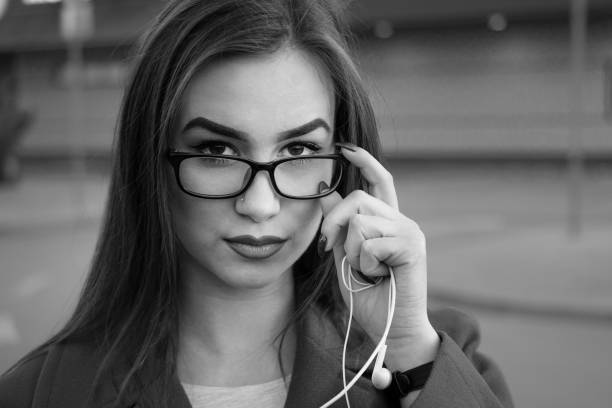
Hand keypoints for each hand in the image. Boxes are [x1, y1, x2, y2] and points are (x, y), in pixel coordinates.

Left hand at [319, 143, 438, 369]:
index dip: (363, 161)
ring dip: (353, 252)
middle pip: (358, 198)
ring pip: (361, 221)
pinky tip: (379, 276)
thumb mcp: (345, 256)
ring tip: (368, 271)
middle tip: (331, 249)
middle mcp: (401, 221)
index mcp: (386, 222)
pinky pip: (370, 242)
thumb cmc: (368, 297)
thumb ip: (338, 226)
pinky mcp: (412, 246)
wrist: (391, 330)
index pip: (379, 181)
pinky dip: (365, 264)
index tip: (344, 147)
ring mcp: (409, 231)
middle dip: (333, 222)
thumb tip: (325, 190)